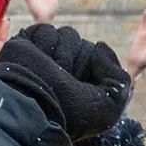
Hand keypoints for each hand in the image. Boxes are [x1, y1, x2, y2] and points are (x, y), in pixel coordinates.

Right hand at [0, 23, 131, 138]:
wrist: (32, 109)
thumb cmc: (69, 115)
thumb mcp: (109, 106)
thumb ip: (119, 77)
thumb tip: (99, 46)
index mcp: (82, 85)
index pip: (99, 58)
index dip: (97, 69)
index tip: (87, 88)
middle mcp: (65, 71)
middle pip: (85, 44)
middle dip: (80, 60)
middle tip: (66, 81)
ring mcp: (45, 58)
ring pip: (67, 35)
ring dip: (63, 54)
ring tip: (51, 73)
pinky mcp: (26, 46)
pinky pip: (46, 30)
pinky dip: (44, 45)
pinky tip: (37, 61)